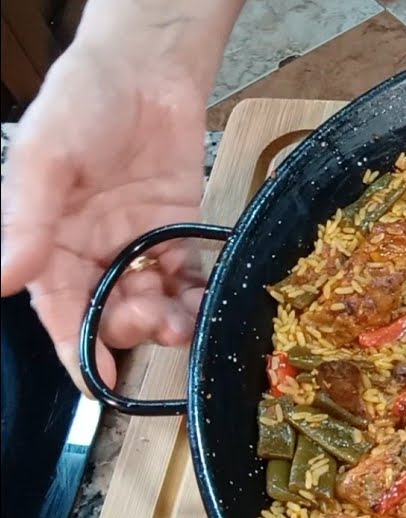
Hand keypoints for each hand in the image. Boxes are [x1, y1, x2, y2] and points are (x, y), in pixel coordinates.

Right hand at [1, 42, 207, 390]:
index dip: (76, 348)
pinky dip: (198, 295)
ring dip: (167, 320)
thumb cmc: (80, 103)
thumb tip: (5, 280)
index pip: (59, 309)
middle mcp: (92, 250)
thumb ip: (27, 221)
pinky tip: (208, 303)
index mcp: (49, 241)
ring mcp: (138, 242)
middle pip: (109, 311)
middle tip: (153, 325)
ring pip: (152, 301)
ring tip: (184, 323)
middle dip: (130, 329)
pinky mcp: (180, 229)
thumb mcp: (45, 159)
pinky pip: (188, 275)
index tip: (98, 383)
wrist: (145, 68)